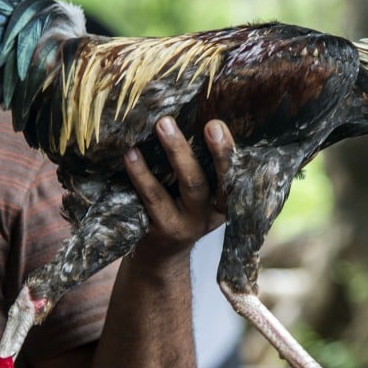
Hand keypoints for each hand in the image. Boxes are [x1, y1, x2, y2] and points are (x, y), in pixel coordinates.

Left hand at [123, 117, 234, 254]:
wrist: (161, 256)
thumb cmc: (182, 208)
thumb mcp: (203, 195)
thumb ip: (205, 165)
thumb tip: (202, 111)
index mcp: (226, 200)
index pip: (236, 174)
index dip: (230, 152)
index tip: (220, 124)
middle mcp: (211, 213)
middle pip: (218, 179)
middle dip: (217, 151)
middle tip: (210, 123)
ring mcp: (188, 223)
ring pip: (188, 186)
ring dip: (176, 153)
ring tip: (162, 125)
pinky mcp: (162, 229)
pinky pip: (153, 198)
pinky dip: (141, 174)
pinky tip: (131, 154)